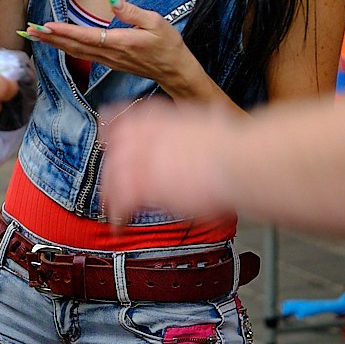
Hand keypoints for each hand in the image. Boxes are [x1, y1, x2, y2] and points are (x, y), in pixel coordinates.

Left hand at [22, 0, 204, 95]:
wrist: (174, 71)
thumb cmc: (168, 45)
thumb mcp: (155, 22)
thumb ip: (131, 11)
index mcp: (120, 43)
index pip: (86, 36)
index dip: (65, 31)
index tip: (46, 26)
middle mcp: (110, 54)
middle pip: (73, 46)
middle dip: (49, 38)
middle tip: (27, 31)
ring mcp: (108, 60)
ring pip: (75, 51)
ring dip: (54, 43)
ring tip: (35, 36)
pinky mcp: (109, 62)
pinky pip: (82, 55)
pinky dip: (66, 47)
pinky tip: (57, 43)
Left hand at [98, 97, 240, 224]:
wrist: (238, 162)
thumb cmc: (235, 147)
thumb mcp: (211, 122)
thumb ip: (197, 126)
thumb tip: (212, 121)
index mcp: (162, 120)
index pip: (126, 121)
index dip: (112, 131)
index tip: (106, 139)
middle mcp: (147, 137)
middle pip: (114, 152)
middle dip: (110, 170)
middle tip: (109, 185)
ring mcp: (144, 160)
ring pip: (113, 177)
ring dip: (110, 194)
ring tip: (112, 210)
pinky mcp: (146, 187)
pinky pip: (121, 202)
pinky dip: (118, 214)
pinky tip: (119, 224)